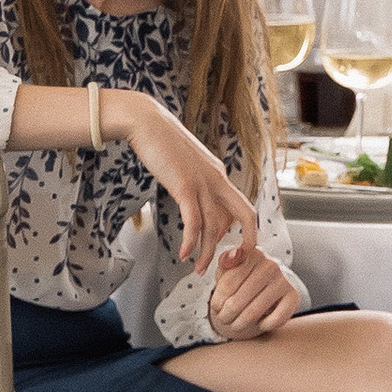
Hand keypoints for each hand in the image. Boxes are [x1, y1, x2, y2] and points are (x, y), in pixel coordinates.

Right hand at [120, 98, 253, 278]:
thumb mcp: (186, 164)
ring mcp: (202, 182)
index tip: (226, 246)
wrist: (146, 122)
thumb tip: (193, 200)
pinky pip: (193, 221)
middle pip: (244, 214)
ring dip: (206, 251)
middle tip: (233, 263)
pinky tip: (184, 254)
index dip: (239, 229)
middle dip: (245, 241)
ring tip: (197, 269)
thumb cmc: (162, 143)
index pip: (239, 206)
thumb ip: (195, 182)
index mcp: (219, 174)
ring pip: (214, 225)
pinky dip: (190, 241)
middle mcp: (217, 178)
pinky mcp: (184, 186)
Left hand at [208, 244, 299, 340]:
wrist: (263, 289)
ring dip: (239, 324)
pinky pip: (275, 319)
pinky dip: (264, 326)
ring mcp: (283, 280)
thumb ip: (224, 264)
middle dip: (226, 316)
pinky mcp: (294, 296)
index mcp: (251, 254)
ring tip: (235, 325)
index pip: (227, 285)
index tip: (215, 308)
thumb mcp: (227, 271)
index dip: (217, 302)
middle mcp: (270, 264)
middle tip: (223, 319)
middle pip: (238, 301)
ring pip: (253, 312)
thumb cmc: (240, 281)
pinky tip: (260, 323)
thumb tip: (228, 256)